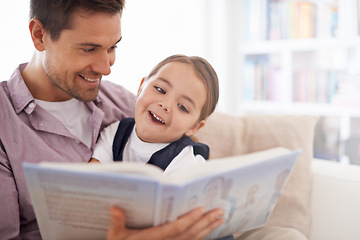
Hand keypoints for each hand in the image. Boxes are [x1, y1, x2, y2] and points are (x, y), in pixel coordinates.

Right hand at [107, 206, 223, 239]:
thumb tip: (115, 208)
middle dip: (205, 222)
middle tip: (218, 211)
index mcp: (153, 238)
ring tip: (219, 218)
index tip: (201, 210)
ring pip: (193, 239)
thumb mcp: (116, 236)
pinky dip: (202, 236)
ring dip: (207, 228)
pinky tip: (209, 230)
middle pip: (190, 233)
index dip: (189, 219)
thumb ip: (117, 222)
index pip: (176, 228)